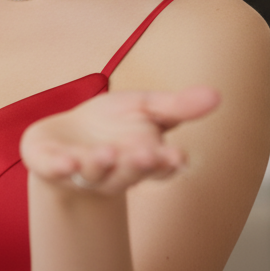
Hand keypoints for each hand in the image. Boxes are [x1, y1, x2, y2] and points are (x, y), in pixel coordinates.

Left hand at [19, 86, 219, 194]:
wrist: (64, 135)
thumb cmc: (111, 123)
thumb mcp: (145, 106)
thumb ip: (177, 106)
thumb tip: (217, 95)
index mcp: (143, 160)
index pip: (161, 167)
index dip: (169, 163)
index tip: (179, 156)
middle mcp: (115, 173)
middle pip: (130, 174)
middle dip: (137, 165)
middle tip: (147, 153)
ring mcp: (83, 173)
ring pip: (96, 175)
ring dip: (101, 165)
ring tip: (106, 152)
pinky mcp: (52, 167)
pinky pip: (57, 171)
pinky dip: (61, 167)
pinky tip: (66, 162)